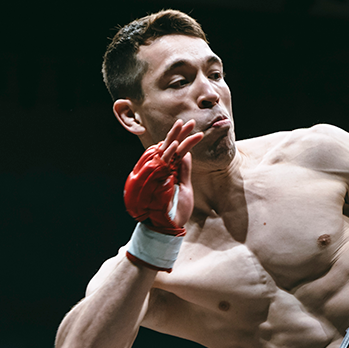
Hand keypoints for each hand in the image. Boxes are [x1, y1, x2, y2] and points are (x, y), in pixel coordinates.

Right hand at [124, 119, 202, 234]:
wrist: (168, 227)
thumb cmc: (176, 210)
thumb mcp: (184, 187)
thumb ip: (184, 170)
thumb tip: (186, 153)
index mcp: (168, 171)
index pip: (174, 151)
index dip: (181, 139)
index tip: (190, 129)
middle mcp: (161, 170)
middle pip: (169, 147)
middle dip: (179, 133)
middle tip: (188, 121)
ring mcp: (158, 174)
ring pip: (166, 151)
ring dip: (177, 137)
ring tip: (187, 125)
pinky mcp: (158, 180)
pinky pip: (163, 163)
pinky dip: (171, 153)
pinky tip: (179, 143)